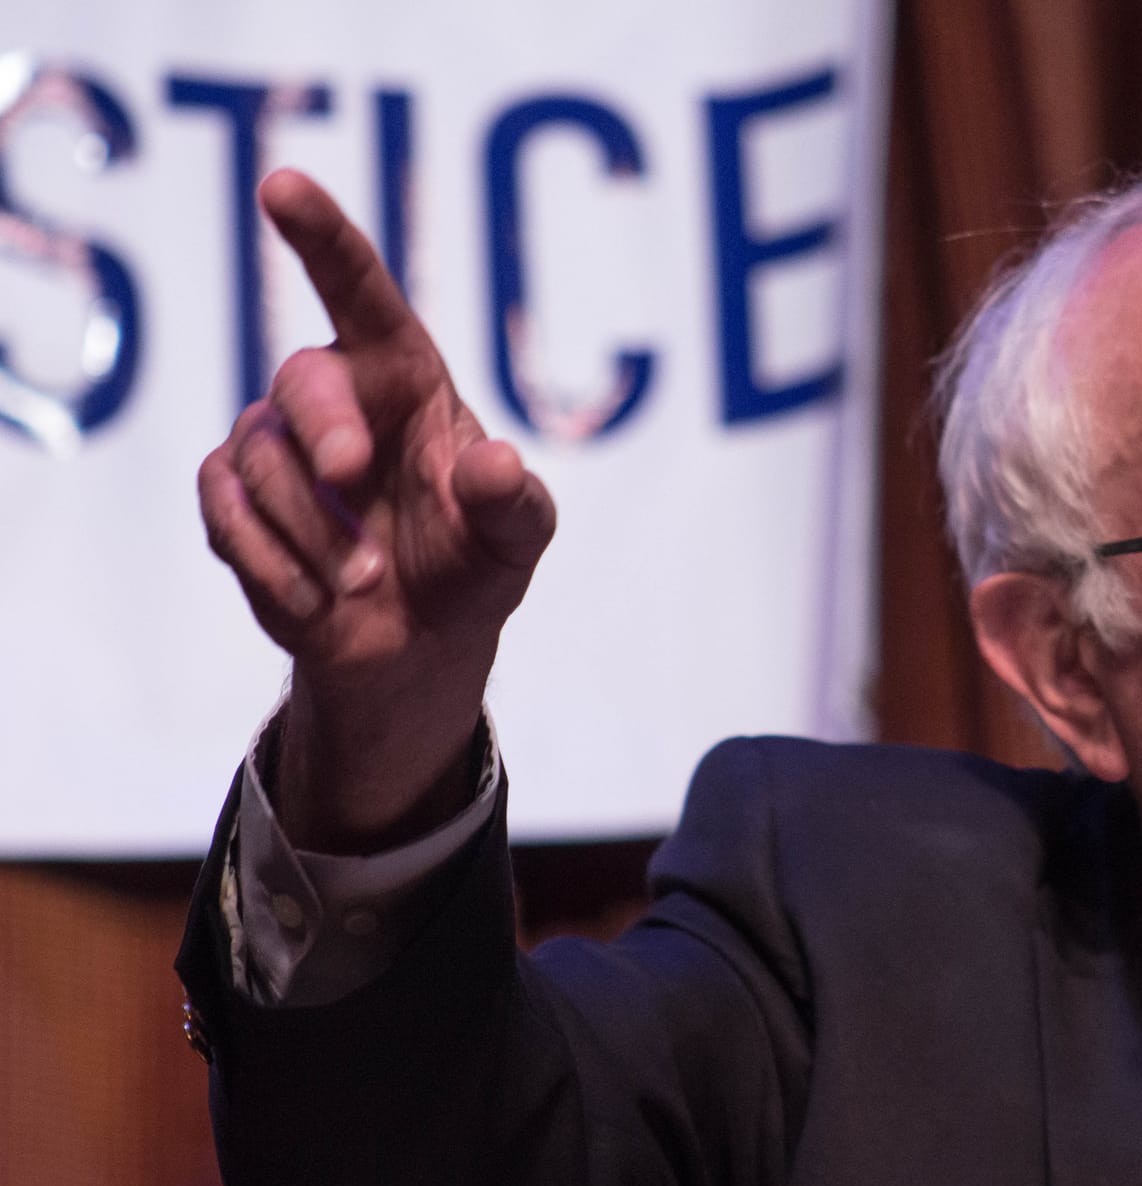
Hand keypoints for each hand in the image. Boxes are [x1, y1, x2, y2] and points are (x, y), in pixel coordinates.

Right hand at [198, 169, 556, 850]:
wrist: (417, 646)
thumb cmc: (473, 565)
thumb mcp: (515, 539)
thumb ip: (512, 503)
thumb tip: (496, 464)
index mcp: (403, 373)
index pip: (358, 288)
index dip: (321, 234)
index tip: (282, 186)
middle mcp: (332, 393)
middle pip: (304, 379)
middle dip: (327, 427)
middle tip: (353, 474)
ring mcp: (273, 444)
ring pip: (266, 463)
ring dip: (320, 534)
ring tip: (365, 583)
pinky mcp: (232, 501)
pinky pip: (229, 516)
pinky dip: (278, 566)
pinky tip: (319, 600)